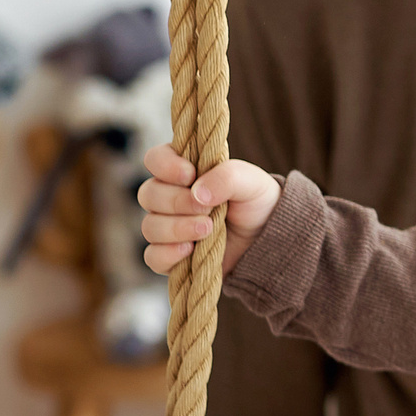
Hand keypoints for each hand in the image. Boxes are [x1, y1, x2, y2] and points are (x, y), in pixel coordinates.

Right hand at [139, 144, 280, 276]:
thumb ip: (226, 177)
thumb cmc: (256, 202)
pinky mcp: (171, 255)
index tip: (189, 174)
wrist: (268, 238)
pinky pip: (153, 257)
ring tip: (208, 229)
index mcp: (184, 170)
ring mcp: (168, 226)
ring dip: (177, 228)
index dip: (164, 165)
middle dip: (177, 201)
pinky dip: (168, 254)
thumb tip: (197, 193)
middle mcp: (170, 196)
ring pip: (149, 227)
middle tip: (208, 209)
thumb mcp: (251, 182)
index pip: (155, 159)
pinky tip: (190, 250)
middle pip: (148, 194)